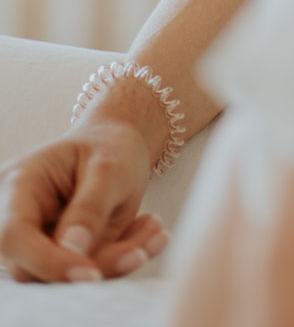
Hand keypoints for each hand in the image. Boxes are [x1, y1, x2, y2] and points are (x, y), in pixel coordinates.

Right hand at [0, 121, 169, 282]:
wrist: (119, 145)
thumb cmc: (109, 145)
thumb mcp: (108, 166)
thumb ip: (90, 206)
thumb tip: (73, 251)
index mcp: (19, 183)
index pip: (14, 236)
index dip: (47, 261)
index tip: (90, 272)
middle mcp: (19, 215)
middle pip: (34, 266)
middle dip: (92, 263)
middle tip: (138, 250)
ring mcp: (37, 239)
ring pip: (62, 276)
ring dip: (112, 262)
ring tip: (152, 231)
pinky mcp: (59, 255)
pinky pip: (83, 271)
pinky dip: (119, 258)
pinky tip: (148, 231)